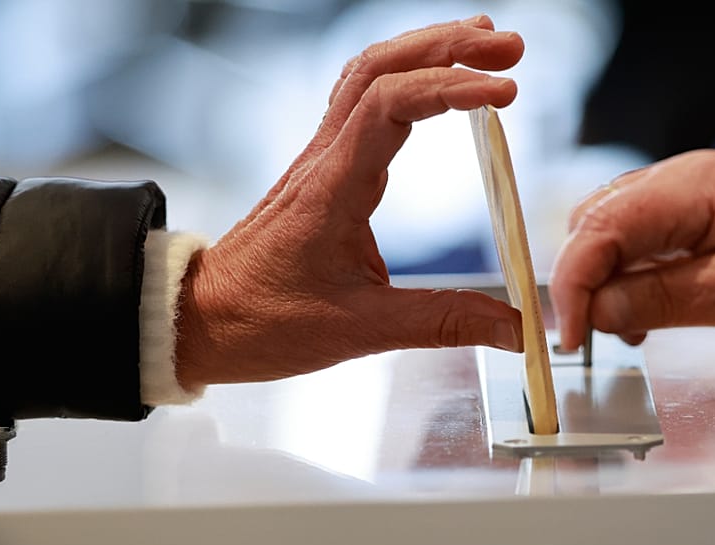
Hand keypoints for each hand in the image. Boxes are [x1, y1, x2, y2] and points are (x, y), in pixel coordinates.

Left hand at [174, 15, 525, 388]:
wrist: (200, 321)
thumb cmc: (263, 322)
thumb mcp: (360, 331)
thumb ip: (443, 323)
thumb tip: (514, 328)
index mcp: (331, 190)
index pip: (389, 106)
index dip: (449, 88)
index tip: (504, 93)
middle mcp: (324, 161)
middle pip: (380, 68)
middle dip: (447, 46)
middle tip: (509, 47)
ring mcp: (321, 160)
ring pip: (369, 75)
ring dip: (426, 50)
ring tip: (482, 44)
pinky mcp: (324, 171)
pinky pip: (363, 102)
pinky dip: (404, 77)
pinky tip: (434, 80)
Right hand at [547, 150, 714, 353]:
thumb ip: (660, 299)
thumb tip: (596, 311)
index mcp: (695, 186)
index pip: (603, 225)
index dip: (575, 282)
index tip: (571, 338)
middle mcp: (685, 180)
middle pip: (596, 223)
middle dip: (584, 280)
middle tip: (592, 339)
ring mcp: (691, 197)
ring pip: (612, 235)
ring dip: (605, 284)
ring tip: (624, 333)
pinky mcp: (698, 221)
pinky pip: (641, 245)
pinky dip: (629, 283)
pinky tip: (643, 319)